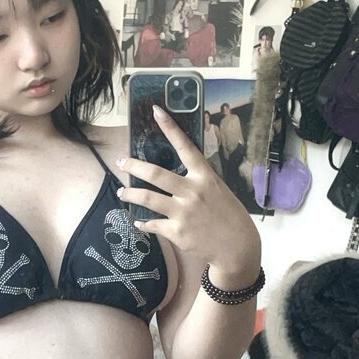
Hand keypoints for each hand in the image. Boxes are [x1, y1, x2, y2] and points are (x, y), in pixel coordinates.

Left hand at [116, 104, 259, 272]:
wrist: (237, 247)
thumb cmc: (228, 215)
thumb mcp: (217, 190)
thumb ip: (197, 180)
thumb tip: (174, 175)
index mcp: (205, 177)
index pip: (185, 146)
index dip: (170, 127)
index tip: (156, 111)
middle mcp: (192, 192)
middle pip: (155, 174)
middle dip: (133, 166)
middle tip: (121, 162)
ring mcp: (183, 212)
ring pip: (147, 199)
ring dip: (130, 195)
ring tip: (122, 193)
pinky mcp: (177, 232)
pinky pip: (152, 224)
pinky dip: (143, 223)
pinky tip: (138, 222)